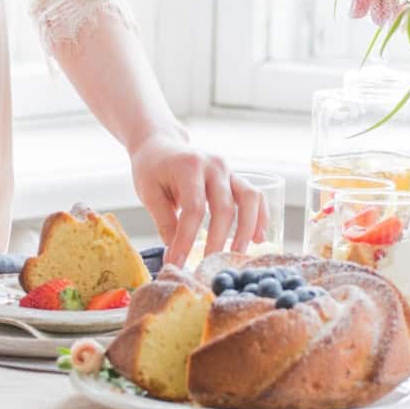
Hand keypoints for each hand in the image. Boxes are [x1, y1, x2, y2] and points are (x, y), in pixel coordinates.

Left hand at [129, 132, 268, 266]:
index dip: (187, 239)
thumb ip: (165, 222)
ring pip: (248, 199)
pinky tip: (258, 237)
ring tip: (239, 253)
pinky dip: (260, 216)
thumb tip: (176, 255)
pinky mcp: (235, 177)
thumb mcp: (149, 193)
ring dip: (247, 228)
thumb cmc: (152, 167)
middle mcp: (214, 166)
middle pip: (224, 207)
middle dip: (218, 240)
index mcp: (189, 166)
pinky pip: (254, 196)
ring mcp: (228, 170)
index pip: (194, 209)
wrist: (161, 143)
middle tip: (207, 265)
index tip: (178, 262)